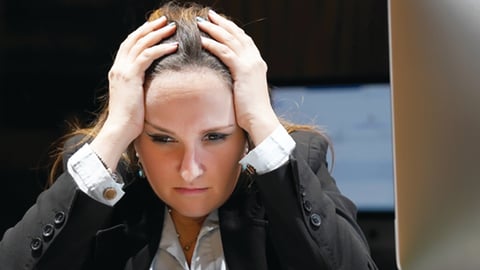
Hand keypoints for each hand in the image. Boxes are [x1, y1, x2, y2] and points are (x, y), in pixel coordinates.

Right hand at [91, 16, 177, 168]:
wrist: (120, 129)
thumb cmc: (130, 119)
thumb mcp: (134, 97)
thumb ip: (140, 85)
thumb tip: (153, 82)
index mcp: (118, 71)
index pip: (129, 45)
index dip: (141, 34)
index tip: (155, 28)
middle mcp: (118, 68)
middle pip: (133, 39)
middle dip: (149, 28)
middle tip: (164, 21)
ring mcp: (122, 71)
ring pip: (140, 44)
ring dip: (157, 34)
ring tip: (171, 28)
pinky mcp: (130, 76)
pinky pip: (147, 56)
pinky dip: (160, 49)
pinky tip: (173, 46)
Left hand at [198, 10, 279, 145]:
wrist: (259, 120)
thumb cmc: (250, 111)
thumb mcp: (244, 90)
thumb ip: (238, 79)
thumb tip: (225, 77)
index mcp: (257, 63)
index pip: (243, 40)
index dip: (231, 29)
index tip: (218, 22)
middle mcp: (256, 60)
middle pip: (237, 35)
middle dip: (222, 23)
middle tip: (209, 15)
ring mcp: (251, 64)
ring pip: (230, 40)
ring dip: (215, 30)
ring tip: (201, 23)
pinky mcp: (244, 71)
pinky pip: (226, 53)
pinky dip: (213, 45)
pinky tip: (202, 40)